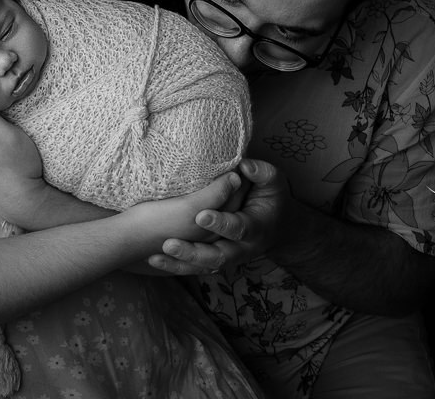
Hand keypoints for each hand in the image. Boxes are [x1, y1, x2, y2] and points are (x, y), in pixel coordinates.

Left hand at [146, 159, 296, 274]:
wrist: (279, 227)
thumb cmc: (273, 199)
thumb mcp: (274, 183)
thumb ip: (262, 173)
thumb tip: (243, 166)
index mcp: (256, 228)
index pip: (238, 228)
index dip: (221, 223)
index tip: (200, 216)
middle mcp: (242, 248)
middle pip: (218, 256)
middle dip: (193, 251)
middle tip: (169, 243)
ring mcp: (229, 257)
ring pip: (204, 266)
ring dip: (180, 263)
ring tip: (155, 257)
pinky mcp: (217, 260)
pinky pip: (197, 268)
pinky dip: (177, 267)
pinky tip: (156, 260)